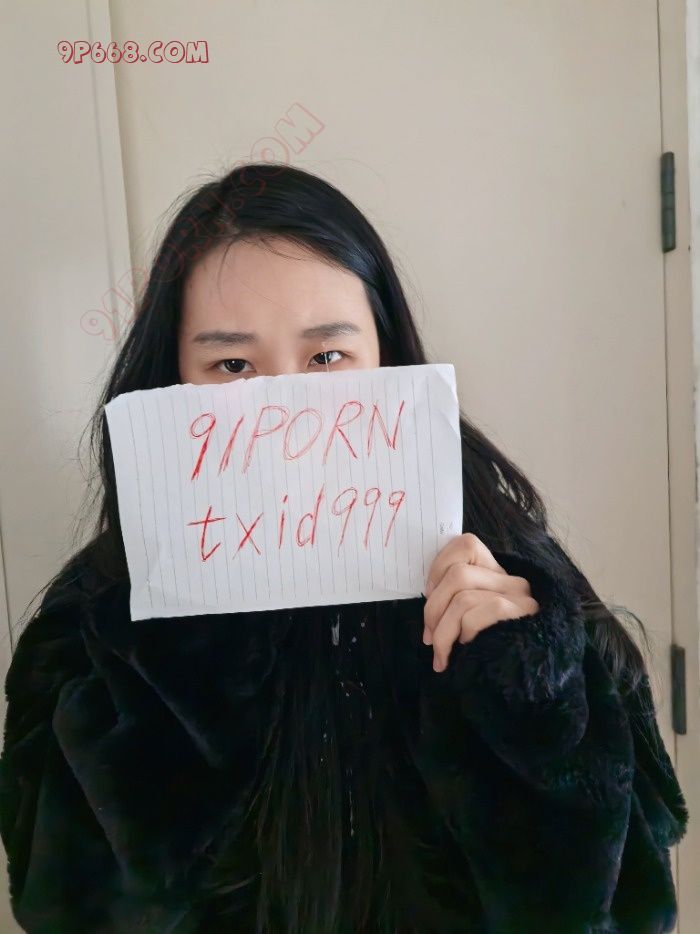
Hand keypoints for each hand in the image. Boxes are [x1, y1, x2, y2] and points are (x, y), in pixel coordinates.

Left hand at [423, 533, 539, 672]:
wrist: (522, 680)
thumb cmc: (487, 649)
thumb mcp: (469, 617)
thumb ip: (455, 596)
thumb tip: (428, 594)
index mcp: (498, 575)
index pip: (467, 544)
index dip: (439, 566)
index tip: (429, 594)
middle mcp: (512, 582)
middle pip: (458, 574)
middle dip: (433, 608)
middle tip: (428, 636)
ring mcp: (520, 598)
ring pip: (463, 597)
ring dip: (443, 631)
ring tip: (441, 653)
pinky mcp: (520, 617)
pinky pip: (476, 615)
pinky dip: (460, 634)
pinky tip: (461, 652)